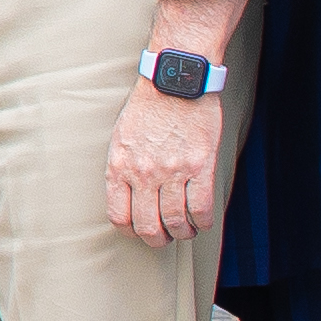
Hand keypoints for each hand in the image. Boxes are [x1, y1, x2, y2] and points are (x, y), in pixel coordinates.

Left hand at [103, 75, 223, 247]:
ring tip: (185, 229)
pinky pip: (201, 207)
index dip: (131, 232)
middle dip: (157, 240)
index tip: (140, 231)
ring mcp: (173, 171)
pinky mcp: (200, 166)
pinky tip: (201, 221)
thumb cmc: (147, 107)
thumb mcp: (121, 138)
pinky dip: (202, 222)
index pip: (119, 217)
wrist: (175, 81)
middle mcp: (143, 173)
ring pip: (176, 222)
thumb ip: (122, 168)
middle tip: (165, 237)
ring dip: (182, 233)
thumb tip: (126, 196)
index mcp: (119, 167)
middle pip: (148, 227)